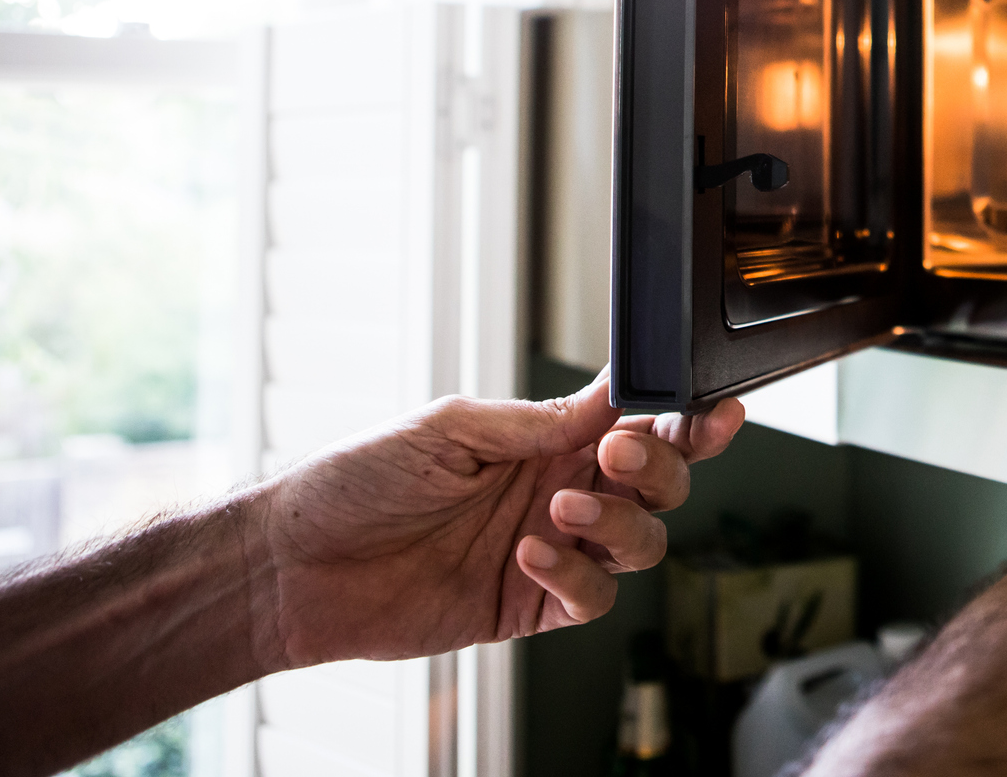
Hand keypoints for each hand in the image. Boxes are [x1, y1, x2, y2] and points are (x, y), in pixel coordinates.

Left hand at [251, 372, 744, 666]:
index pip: (639, 424)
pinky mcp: (529, 606)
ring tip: (560, 510)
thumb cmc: (355, 483)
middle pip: (659, 483)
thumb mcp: (451, 426)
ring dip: (617, 522)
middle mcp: (559, 492)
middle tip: (619, 454)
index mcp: (547, 439)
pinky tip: (528, 556)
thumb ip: (539, 420)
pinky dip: (575, 577)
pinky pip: (592, 598)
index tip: (712, 412)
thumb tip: (611, 400)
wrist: (294, 567)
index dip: (686, 419)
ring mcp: (551, 551)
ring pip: (641, 542)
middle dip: (661, 467)